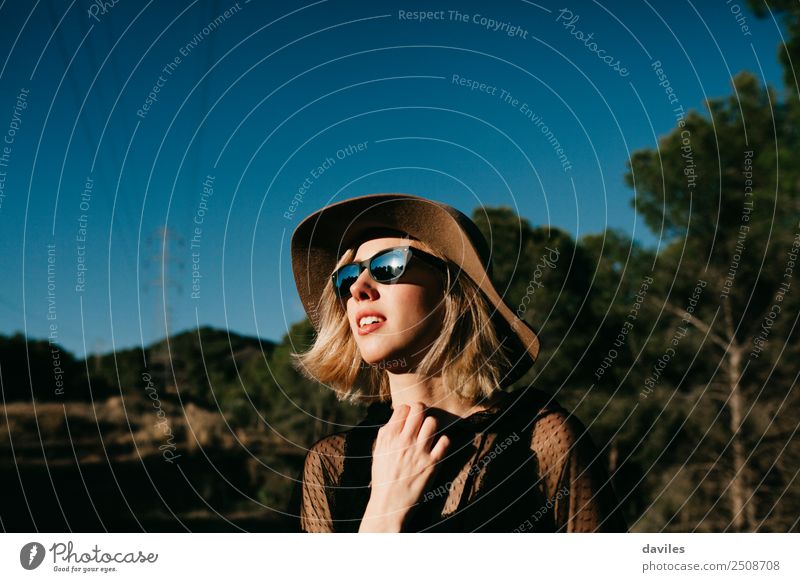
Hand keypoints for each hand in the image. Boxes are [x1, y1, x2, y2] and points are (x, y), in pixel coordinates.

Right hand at [358, 402, 449, 531]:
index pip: (403, 408)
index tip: (409, 417)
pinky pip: (445, 441)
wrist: (389, 504)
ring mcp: (420, 451)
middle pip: (419, 409)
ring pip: (433, 422)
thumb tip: (397, 418)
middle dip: (422, 411)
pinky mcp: (433, 463)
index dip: (408, 410)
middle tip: (422, 419)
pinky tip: (437, 446)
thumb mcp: (378, 452)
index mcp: (389, 437)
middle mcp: (404, 441)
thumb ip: (386, 433)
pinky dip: (443, 441)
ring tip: (429, 434)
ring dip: (432, 425)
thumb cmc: (383, 478)